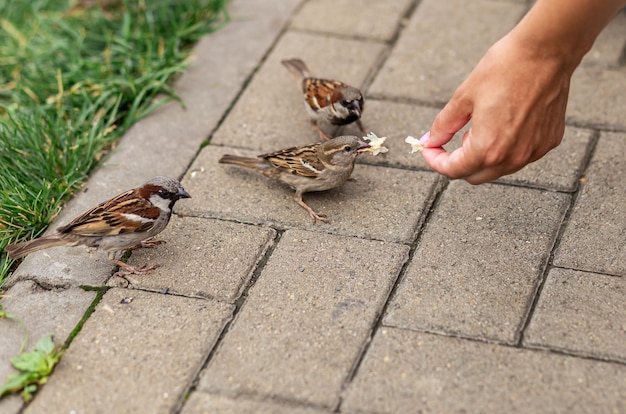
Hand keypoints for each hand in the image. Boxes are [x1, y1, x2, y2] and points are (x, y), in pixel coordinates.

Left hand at [421, 32, 572, 183]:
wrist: (546, 51)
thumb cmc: (505, 69)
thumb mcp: (463, 97)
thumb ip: (444, 125)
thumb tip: (431, 140)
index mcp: (487, 148)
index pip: (453, 170)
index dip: (436, 161)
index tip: (430, 149)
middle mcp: (512, 157)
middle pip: (475, 176)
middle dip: (459, 162)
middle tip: (455, 138)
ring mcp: (533, 152)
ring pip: (498, 169)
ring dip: (483, 156)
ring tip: (483, 125)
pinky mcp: (548, 142)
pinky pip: (520, 156)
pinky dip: (506, 148)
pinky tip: (504, 124)